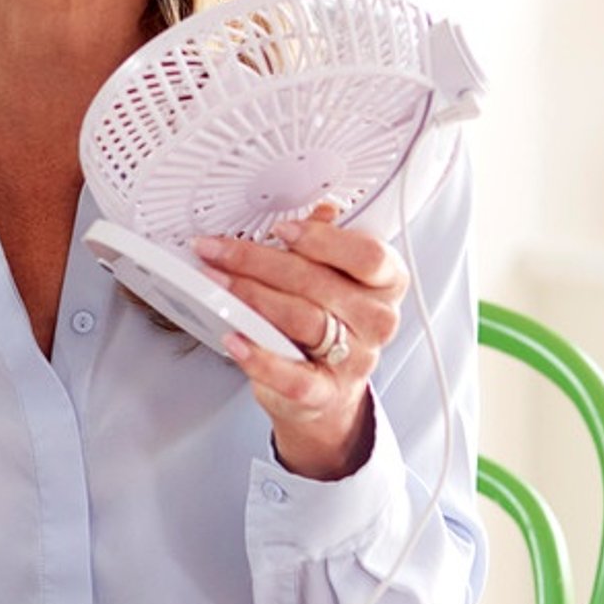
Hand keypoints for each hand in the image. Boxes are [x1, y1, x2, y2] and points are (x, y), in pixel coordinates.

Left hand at [191, 204, 408, 480]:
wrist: (329, 387)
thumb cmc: (331, 320)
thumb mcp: (333, 275)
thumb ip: (325, 244)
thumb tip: (320, 210)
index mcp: (386, 282)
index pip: (367, 255)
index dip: (322, 240)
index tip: (279, 230)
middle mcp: (378, 320)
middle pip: (318, 283)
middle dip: (259, 262)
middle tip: (217, 251)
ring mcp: (356, 359)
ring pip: (302, 319)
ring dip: (251, 297)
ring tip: (216, 284)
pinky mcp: (326, 392)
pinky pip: (293, 376)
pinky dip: (258, 357)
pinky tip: (233, 340)